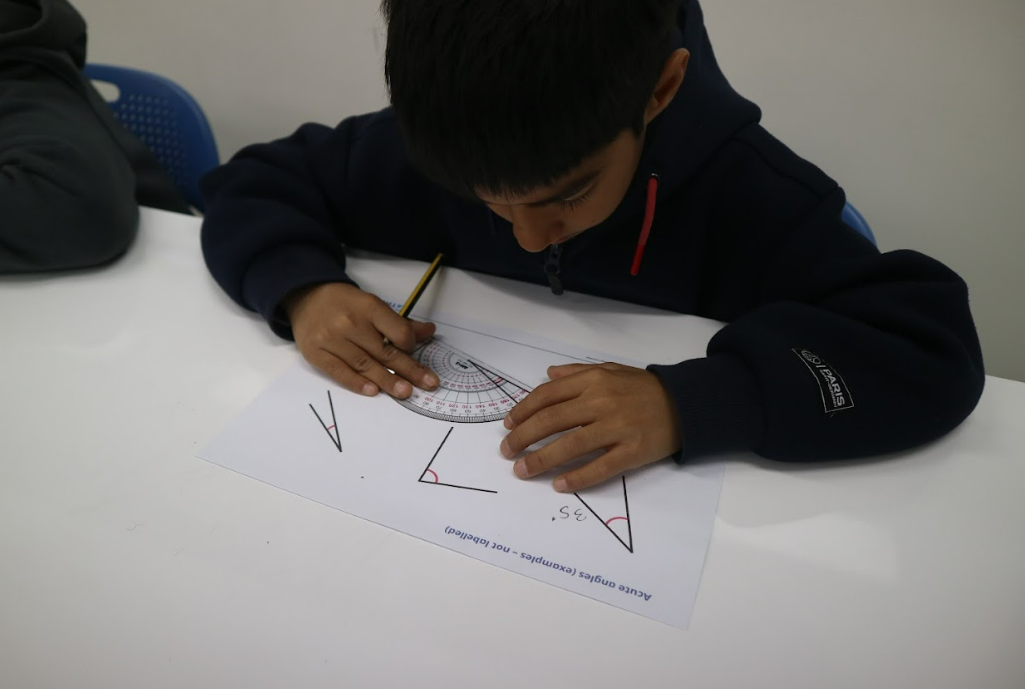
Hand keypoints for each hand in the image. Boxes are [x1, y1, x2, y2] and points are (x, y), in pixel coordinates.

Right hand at [285, 282, 438, 398]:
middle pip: (385, 352)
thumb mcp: (372, 305)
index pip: (397, 332)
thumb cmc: (345, 303)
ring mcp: (331, 339)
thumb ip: (399, 323)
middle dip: (409, 370)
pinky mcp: (316, 353)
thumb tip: (429, 332)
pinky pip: (340, 371)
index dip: (410, 345)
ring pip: (365, 364)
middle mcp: (350, 323)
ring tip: (405, 392)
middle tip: (428, 384)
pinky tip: (373, 390)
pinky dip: (357, 382)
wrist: (306, 297)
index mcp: (368, 307)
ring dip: (387, 381)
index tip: (413, 352)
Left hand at [500, 363, 680, 491]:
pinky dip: (576, 478)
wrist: (686, 404)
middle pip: (550, 421)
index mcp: (593, 381)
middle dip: (522, 438)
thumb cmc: (644, 388)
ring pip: (569, 446)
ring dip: (540, 460)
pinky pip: (599, 467)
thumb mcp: (610, 370)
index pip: (546, 396)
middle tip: (506, 451)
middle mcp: (600, 402)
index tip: (508, 425)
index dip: (522, 411)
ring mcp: (616, 428)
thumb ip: (577, 373)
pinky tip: (559, 485)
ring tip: (522, 470)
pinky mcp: (631, 451)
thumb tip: (547, 374)